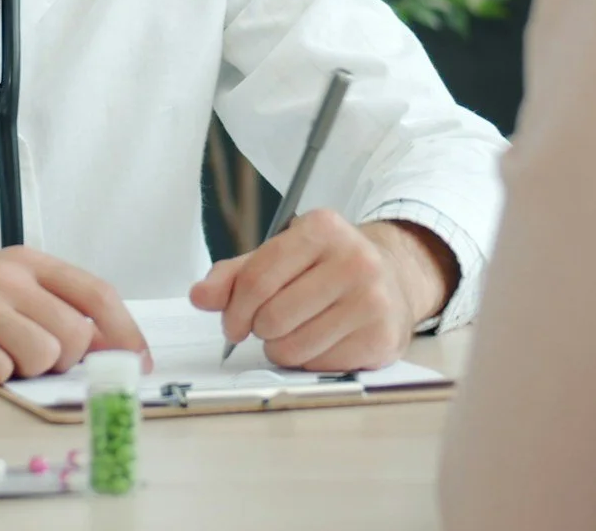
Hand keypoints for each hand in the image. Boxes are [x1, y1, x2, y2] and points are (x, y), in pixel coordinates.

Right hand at [0, 248, 151, 387]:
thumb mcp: (10, 288)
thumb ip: (57, 307)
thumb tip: (112, 348)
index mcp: (29, 261)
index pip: (96, 293)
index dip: (125, 332)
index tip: (139, 362)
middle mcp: (5, 275)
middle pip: (74, 334)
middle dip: (65, 359)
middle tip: (37, 357)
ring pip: (43, 357)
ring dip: (28, 370)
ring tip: (2, 354)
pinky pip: (1, 373)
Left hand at [188, 210, 451, 371]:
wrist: (394, 278)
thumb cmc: (328, 268)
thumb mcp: (281, 256)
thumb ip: (235, 275)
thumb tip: (201, 296)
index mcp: (322, 229)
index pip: (257, 280)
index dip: (234, 310)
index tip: (232, 322)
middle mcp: (354, 260)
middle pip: (272, 317)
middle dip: (259, 329)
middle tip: (268, 325)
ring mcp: (372, 300)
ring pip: (292, 347)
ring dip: (281, 348)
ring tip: (295, 331)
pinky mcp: (381, 338)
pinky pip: (318, 365)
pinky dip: (309, 360)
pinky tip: (322, 340)